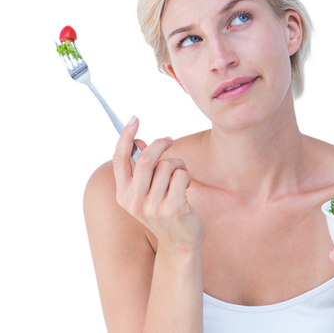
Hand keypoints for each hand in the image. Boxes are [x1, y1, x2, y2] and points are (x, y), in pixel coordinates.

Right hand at [111, 113, 204, 251]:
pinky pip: (181, 175)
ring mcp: (153, 207)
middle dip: (161, 143)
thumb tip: (140, 139)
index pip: (119, 158)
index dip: (125, 134)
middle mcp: (134, 201)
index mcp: (123, 194)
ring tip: (180, 177)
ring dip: (178, 164)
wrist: (180, 243)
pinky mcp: (173, 209)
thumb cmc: (165, 210)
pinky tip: (186, 188)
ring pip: (167, 166)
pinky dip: (186, 176)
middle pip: (146, 159)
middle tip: (169, 139)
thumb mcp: (147, 192)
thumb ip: (142, 169)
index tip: (135, 118)